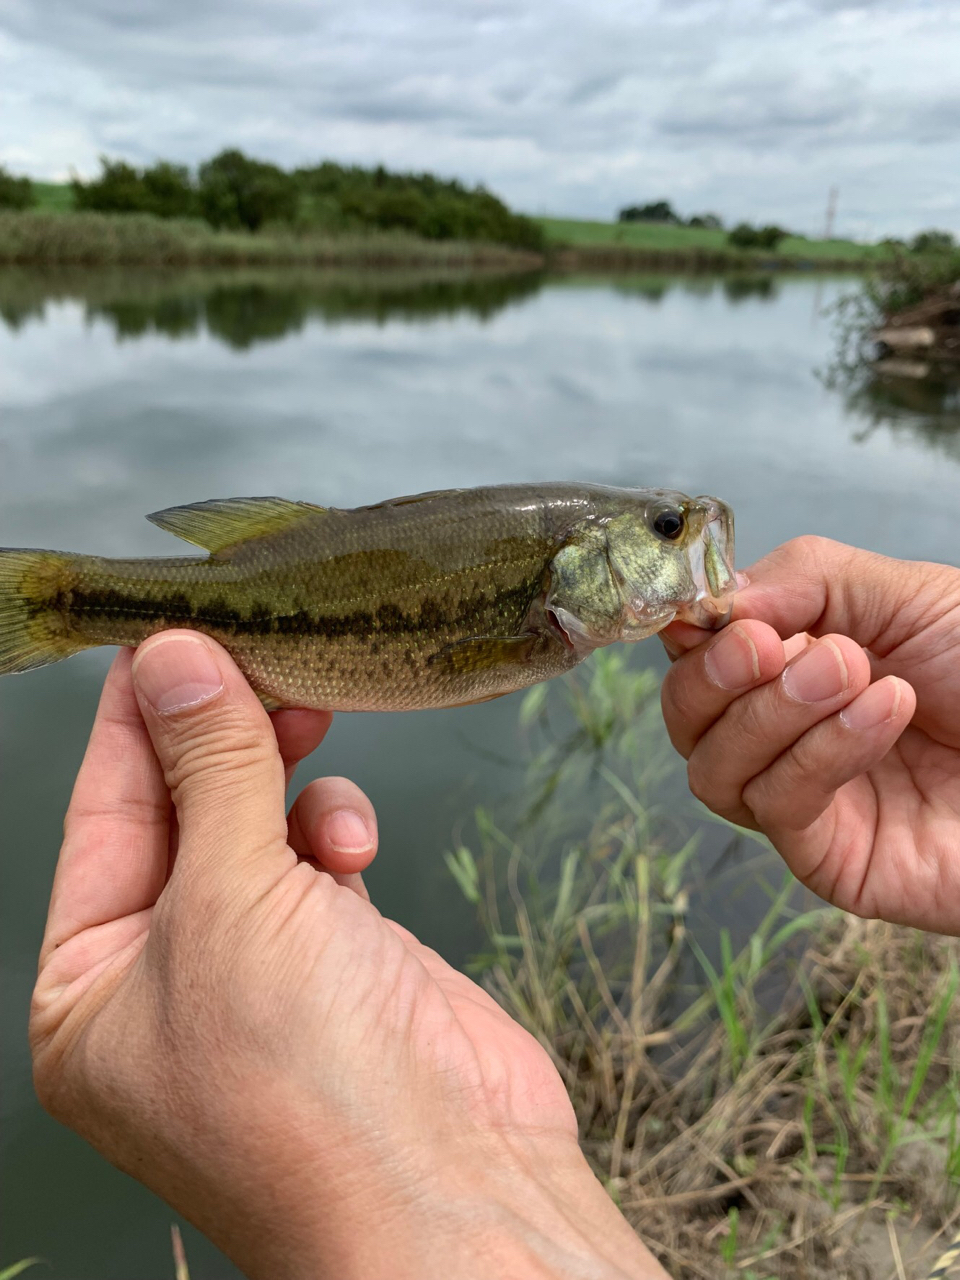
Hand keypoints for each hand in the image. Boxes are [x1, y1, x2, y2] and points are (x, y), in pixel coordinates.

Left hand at [29, 632, 665, 1279]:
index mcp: (91, 988)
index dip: (136, 717)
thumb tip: (174, 656)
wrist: (452, 1184)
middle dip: (224, 735)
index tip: (168, 629)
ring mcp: (260, 968)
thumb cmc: (305, 1082)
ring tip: (316, 735)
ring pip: (258, 824)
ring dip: (286, 780)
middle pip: (186, 812)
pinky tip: (353, 845)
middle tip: (264, 653)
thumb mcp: (228, 902)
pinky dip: (335, 830)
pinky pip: (319, 857)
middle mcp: (167, 978)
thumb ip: (209, 769)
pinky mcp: (341, 956)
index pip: (103, 814)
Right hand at [660, 536, 959, 935]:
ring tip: (855, 673)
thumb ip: (803, 580)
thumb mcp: (905, 594)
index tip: (710, 614)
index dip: (689, 635)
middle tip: (774, 646)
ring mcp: (805, 802)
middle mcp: (786, 737)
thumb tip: (712, 602)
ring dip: (773, 713)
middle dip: (717, 677)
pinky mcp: (831, 861)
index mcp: (793, 670)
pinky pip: (777, 809)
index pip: (697, 658)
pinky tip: (883, 713)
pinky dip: (818, 753)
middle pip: (687, 720)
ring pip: (714, 770)